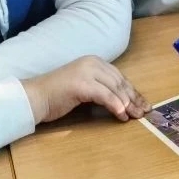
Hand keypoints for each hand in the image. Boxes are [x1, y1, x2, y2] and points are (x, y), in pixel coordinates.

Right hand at [21, 56, 149, 123]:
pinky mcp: (81, 84)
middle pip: (120, 82)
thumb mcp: (85, 88)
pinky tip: (122, 115)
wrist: (35, 97)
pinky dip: (115, 105)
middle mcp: (92, 63)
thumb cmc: (58, 96)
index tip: (143, 104)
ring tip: (135, 116)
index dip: (133, 91)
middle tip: (143, 112)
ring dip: (127, 104)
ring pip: (115, 88)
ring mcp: (86, 72)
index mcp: (94, 62)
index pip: (119, 77)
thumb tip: (123, 102)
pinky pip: (105, 95)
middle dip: (133, 98)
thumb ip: (101, 89)